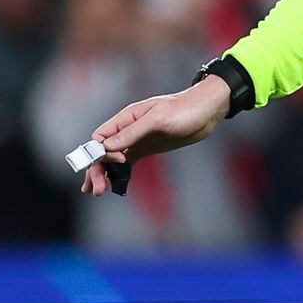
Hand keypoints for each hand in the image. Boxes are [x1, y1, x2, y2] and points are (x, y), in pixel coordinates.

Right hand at [81, 75, 232, 195]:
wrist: (205, 112)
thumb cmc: (183, 109)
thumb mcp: (157, 119)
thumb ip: (132, 132)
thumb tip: (108, 146)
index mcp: (126, 118)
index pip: (100, 137)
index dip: (100, 152)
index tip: (114, 162)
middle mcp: (128, 129)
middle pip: (104, 152)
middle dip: (97, 170)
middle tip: (96, 190)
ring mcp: (137, 140)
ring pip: (113, 159)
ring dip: (104, 174)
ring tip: (99, 192)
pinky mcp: (147, 148)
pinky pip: (126, 163)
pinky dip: (119, 174)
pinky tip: (115, 185)